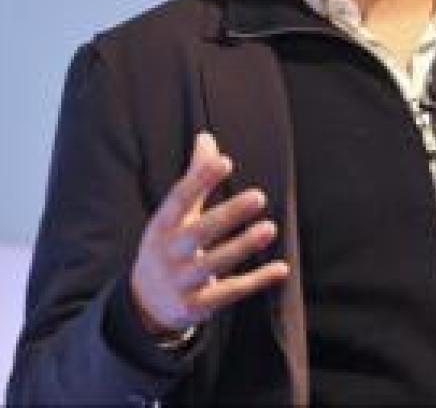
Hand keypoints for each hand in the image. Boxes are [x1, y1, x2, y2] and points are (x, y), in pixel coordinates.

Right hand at [131, 132, 289, 334]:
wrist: (144, 304)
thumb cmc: (168, 246)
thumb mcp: (174, 215)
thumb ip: (195, 178)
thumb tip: (207, 138)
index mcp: (162, 226)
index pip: (179, 199)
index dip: (200, 180)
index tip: (225, 161)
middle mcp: (168, 253)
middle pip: (199, 232)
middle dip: (228, 215)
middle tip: (259, 196)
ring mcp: (181, 282)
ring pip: (215, 263)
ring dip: (243, 246)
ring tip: (270, 228)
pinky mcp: (197, 306)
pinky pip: (230, 292)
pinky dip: (257, 281)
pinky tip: (281, 268)